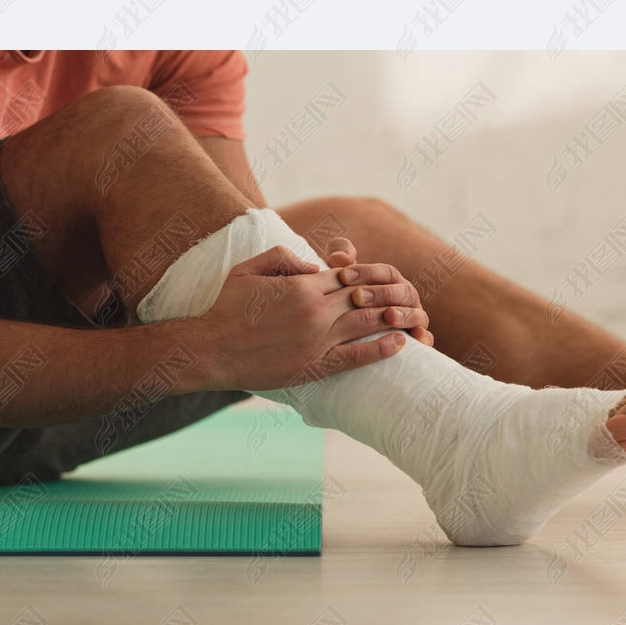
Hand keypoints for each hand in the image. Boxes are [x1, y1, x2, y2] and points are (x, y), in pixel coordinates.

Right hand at [202, 244, 420, 389]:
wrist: (210, 349)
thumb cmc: (226, 307)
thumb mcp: (250, 268)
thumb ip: (284, 257)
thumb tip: (313, 265)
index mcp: (301, 285)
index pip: (348, 275)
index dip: (371, 274)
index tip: (387, 275)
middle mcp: (314, 310)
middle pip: (364, 297)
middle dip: (391, 293)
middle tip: (412, 293)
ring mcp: (316, 340)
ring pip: (366, 324)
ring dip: (394, 318)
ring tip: (415, 316)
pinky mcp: (313, 366)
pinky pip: (356, 357)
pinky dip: (381, 349)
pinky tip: (400, 344)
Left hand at [324, 236, 433, 347]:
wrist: (347, 329)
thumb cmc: (345, 296)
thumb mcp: (339, 276)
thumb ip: (340, 256)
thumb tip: (340, 257)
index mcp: (391, 280)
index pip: (385, 272)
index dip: (366, 273)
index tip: (343, 275)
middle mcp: (406, 297)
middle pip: (401, 291)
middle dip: (381, 293)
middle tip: (357, 297)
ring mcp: (414, 316)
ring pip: (416, 312)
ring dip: (404, 314)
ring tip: (388, 315)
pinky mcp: (416, 338)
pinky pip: (426, 337)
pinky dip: (424, 336)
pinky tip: (416, 337)